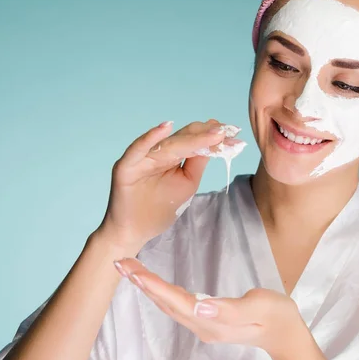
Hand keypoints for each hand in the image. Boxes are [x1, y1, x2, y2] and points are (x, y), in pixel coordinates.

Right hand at [94, 120, 241, 255]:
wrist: (133, 232)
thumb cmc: (159, 209)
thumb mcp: (186, 183)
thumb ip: (197, 162)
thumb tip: (215, 140)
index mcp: (170, 156)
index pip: (192, 142)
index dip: (211, 137)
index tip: (232, 133)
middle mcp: (155, 153)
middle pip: (182, 138)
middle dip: (205, 135)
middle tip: (227, 131)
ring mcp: (140, 158)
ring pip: (167, 143)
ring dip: (190, 136)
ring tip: (212, 131)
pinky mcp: (126, 166)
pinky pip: (137, 149)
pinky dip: (150, 138)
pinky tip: (166, 127)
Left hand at [113, 258, 307, 358]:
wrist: (286, 334)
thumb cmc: (276, 316)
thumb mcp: (259, 307)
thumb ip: (229, 309)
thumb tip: (199, 307)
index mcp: (211, 320)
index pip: (175, 301)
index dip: (152, 286)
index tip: (132, 271)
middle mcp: (201, 324)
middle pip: (164, 303)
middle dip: (141, 282)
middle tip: (120, 262)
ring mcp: (203, 324)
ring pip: (168, 304)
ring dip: (147, 287)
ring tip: (130, 269)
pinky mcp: (207, 319)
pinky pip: (176, 304)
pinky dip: (160, 291)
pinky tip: (154, 284)